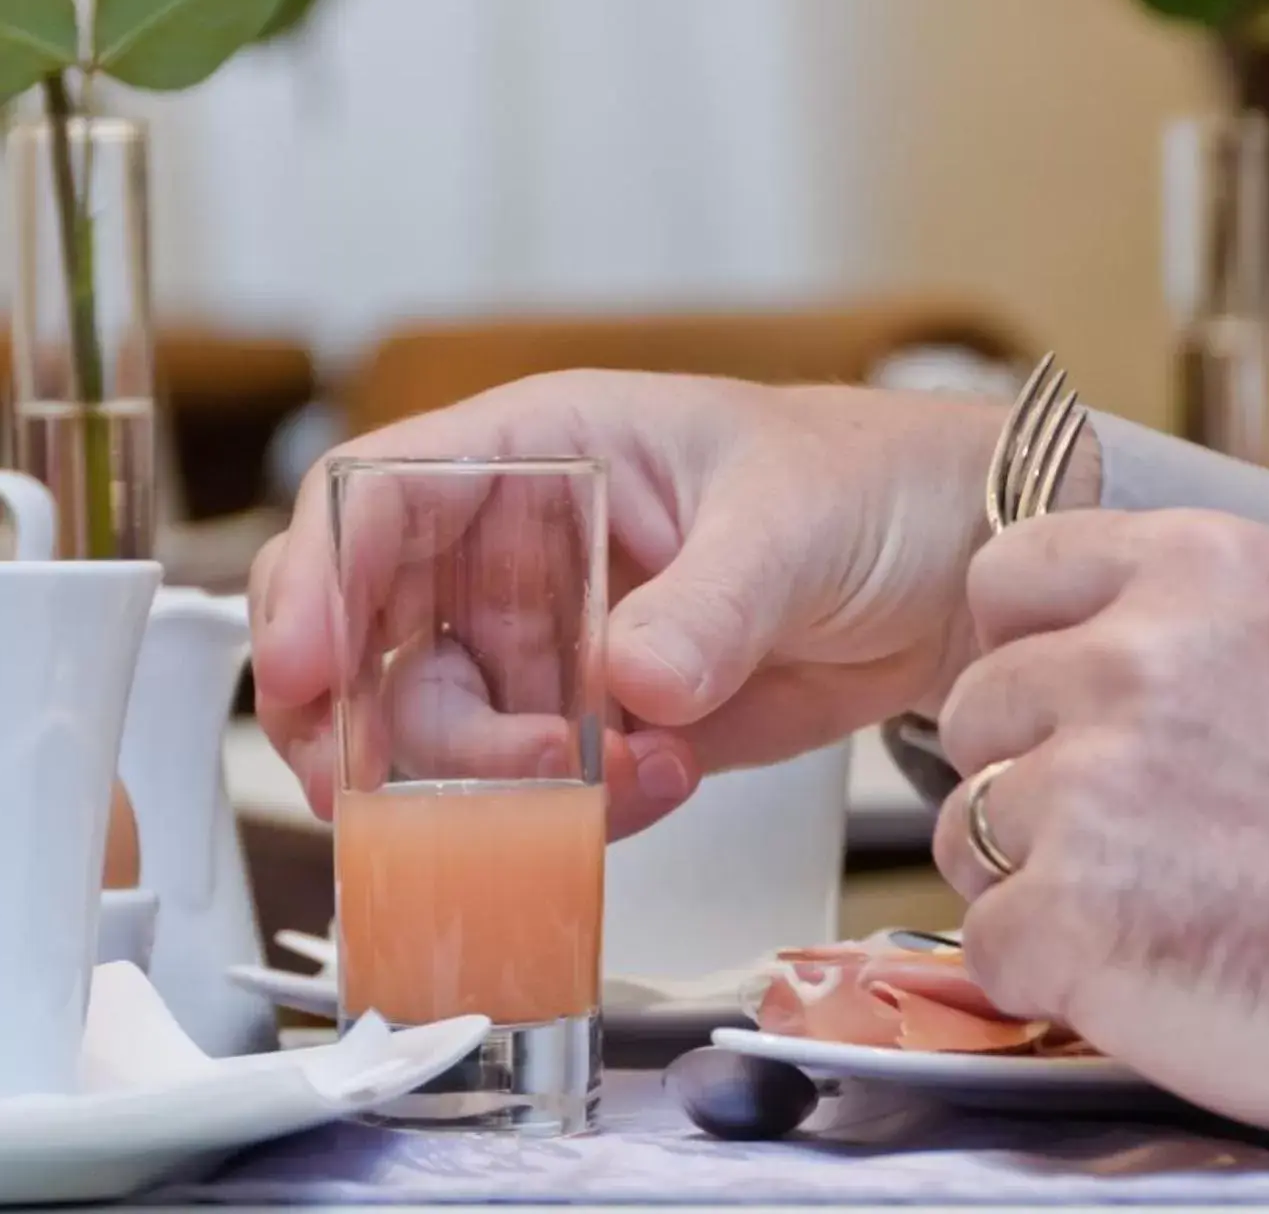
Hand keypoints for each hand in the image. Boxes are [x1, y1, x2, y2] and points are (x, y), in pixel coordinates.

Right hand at [251, 371, 1036, 837]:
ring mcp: (554, 642)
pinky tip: (664, 782)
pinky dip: (575, 816)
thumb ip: (710, 599)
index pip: (372, 500)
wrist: (965, 574)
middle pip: (373, 641)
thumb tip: (633, 679)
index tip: (303, 665)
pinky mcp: (601, 725)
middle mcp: (519, 548)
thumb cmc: (874, 482)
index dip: (313, 577)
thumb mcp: (789, 516)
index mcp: (538, 451)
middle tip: (452, 786)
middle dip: (385, 728)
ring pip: (439, 735)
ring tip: (604, 781)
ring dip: (491, 785)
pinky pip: (533, 791)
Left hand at [934, 508, 1268, 1154]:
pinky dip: (1045, 972)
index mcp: (1201, 573)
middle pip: (973, 711)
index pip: (1008, 576)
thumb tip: (1185, 625)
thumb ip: (1251, 624)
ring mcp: (1089, 788)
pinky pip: (989, 940)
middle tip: (1121, 836)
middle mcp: (1129, 660)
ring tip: (1146, 912)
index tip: (1058, 705)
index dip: (1020, 649)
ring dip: (1029, 879)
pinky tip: (1137, 976)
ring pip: (966, 827)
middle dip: (1026, 775)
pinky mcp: (1069, 913)